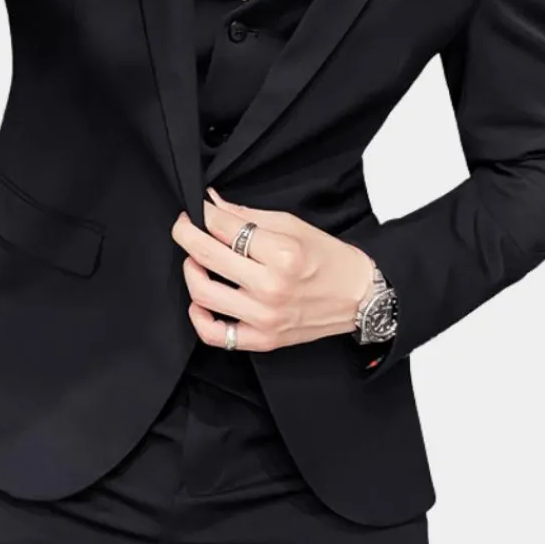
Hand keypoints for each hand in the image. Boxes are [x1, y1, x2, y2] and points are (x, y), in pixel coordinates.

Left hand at [171, 190, 375, 351]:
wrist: (359, 297)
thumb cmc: (328, 258)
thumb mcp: (293, 225)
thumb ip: (248, 216)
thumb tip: (213, 204)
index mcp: (282, 254)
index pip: (224, 228)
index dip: (203, 213)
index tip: (198, 208)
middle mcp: (271, 287)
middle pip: (207, 256)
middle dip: (186, 233)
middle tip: (185, 225)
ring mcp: (264, 317)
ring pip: (202, 292)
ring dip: (190, 270)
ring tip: (195, 260)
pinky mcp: (262, 340)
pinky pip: (215, 335)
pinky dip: (199, 317)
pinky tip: (200, 302)